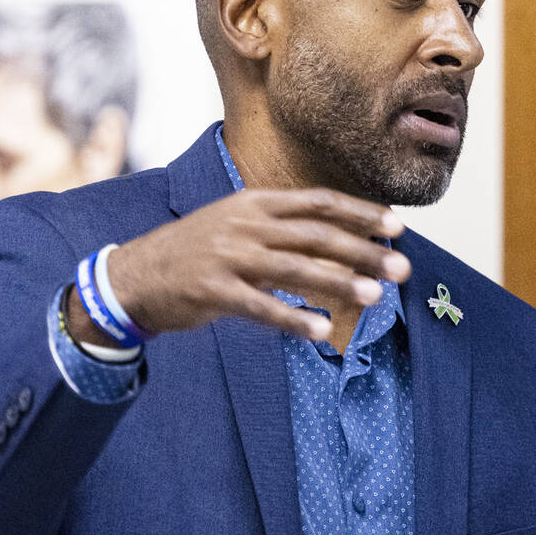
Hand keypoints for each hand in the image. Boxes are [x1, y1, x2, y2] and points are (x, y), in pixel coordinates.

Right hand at [67, 188, 409, 345]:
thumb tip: (342, 240)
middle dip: (363, 251)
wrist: (134, 274)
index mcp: (256, 202)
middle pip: (317, 235)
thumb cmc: (199, 252)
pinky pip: (261, 307)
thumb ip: (284, 228)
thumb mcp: (239, 224)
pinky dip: (294, 320)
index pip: (320, 203)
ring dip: (339, 283)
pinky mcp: (213, 290)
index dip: (361, 214)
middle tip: (401, 267)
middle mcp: (245, 224)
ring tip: (376, 296)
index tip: (398, 228)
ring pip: (295, 269)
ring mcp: (228, 256)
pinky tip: (322, 332)